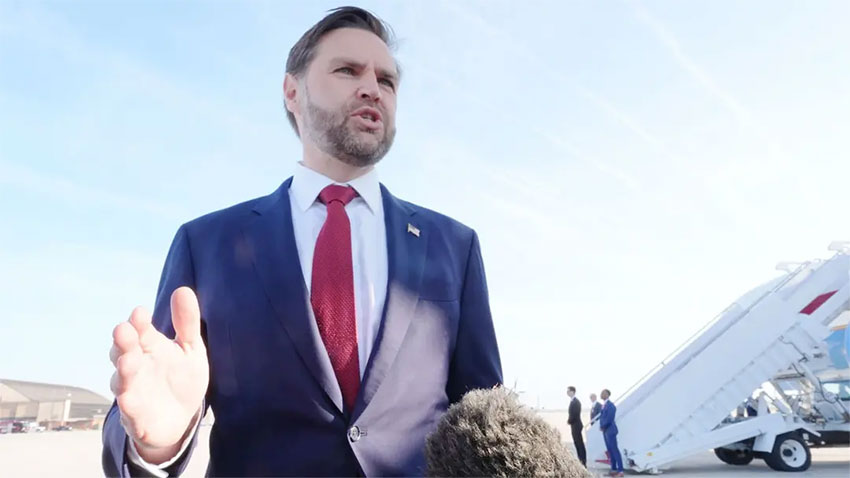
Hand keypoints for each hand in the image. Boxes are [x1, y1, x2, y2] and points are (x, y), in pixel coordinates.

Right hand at [109, 287, 208, 462]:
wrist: (179, 419)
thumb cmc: (181, 379)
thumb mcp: (190, 349)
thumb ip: (187, 323)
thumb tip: (183, 290)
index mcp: (149, 347)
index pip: (140, 331)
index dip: (138, 322)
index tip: (141, 312)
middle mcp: (135, 366)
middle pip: (123, 351)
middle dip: (123, 341)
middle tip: (124, 330)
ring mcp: (132, 391)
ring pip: (121, 380)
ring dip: (123, 370)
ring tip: (128, 360)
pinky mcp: (134, 416)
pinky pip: (128, 410)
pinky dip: (128, 404)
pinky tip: (128, 399)